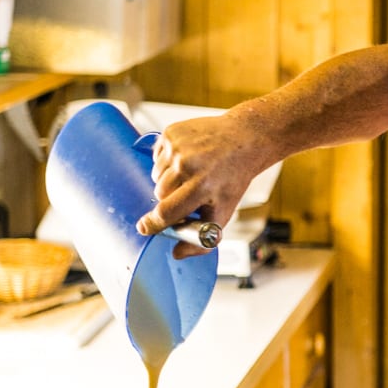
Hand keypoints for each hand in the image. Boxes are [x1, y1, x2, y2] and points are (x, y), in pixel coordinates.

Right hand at [135, 115, 253, 254]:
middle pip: (159, 194)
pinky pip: (156, 157)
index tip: (144, 228)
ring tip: (190, 174)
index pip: (166, 212)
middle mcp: (188, 165)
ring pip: (156, 175)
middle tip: (188, 193)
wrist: (243, 140)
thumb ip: (203, 239)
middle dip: (169, 198)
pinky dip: (167, 162)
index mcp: (202, 187)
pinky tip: (187, 159)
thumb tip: (178, 254)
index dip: (153, 223)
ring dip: (168, 179)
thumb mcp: (224, 211)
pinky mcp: (172, 132)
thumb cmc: (232, 178)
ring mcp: (178, 147)